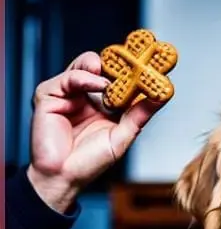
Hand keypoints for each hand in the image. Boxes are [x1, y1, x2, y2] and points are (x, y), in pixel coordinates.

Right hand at [27, 52, 162, 212]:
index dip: (137, 70)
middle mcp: (88, 97)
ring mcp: (69, 94)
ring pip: (86, 67)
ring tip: (115, 69)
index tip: (155, 59)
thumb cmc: (90, 162)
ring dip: (102, 64)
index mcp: (107, 106)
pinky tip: (98, 83)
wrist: (63, 177)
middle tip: (139, 51)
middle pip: (105, 69)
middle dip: (121, 60)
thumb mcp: (122, 136)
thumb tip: (163, 95)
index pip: (123, 81)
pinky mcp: (49, 95)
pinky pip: (68, 78)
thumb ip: (140, 114)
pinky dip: (84, 77)